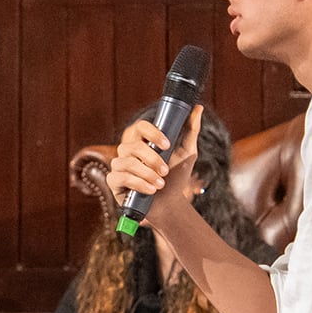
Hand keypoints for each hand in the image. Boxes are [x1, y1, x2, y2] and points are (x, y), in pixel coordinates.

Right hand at [101, 105, 203, 231]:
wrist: (170, 204)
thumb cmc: (176, 177)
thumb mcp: (187, 153)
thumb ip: (190, 130)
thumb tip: (198, 108)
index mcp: (142, 139)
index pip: (140, 127)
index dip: (152, 133)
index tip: (167, 144)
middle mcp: (127, 150)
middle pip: (133, 146)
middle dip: (152, 159)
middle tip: (166, 171)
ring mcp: (119, 165)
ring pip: (127, 163)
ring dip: (148, 174)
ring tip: (160, 184)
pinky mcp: (113, 181)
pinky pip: (121, 177)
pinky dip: (139, 184)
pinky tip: (151, 190)